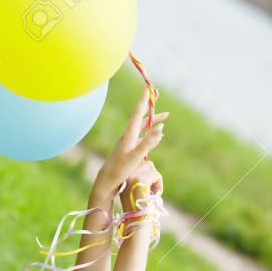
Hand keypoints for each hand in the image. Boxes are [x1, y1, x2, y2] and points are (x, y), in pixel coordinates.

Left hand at [91, 89, 166, 204]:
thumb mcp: (136, 156)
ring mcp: (128, 143)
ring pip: (142, 128)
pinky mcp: (129, 150)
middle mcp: (128, 136)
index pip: (137, 113)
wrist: (107, 181)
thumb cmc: (120, 169)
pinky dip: (151, 134)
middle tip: (157, 98)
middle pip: (141, 118)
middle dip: (150, 109)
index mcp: (128, 134)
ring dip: (153, 122)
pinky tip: (157, 137)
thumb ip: (148, 142)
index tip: (148, 89)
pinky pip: (142, 138)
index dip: (143, 101)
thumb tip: (161, 129)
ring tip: (164, 119)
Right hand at [120, 158, 162, 211]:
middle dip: (151, 176)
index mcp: (120, 178)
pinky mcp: (140, 180)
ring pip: (150, 166)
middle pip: (144, 163)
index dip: (146, 174)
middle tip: (151, 192)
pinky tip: (155, 195)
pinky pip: (156, 174)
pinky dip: (159, 185)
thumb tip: (148, 162)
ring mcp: (130, 176)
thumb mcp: (135, 191)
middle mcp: (123, 175)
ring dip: (155, 180)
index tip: (147, 188)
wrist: (137, 224)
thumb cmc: (139, 210)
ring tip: (152, 193)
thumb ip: (138, 177)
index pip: (136, 163)